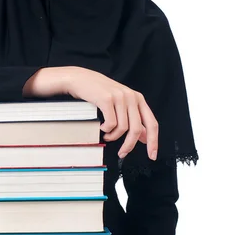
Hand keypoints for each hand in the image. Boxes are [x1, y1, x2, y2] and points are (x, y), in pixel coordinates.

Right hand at [22, 66, 157, 159]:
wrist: (82, 79)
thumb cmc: (100, 92)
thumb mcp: (121, 104)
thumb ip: (134, 119)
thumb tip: (144, 137)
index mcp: (138, 99)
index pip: (152, 123)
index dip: (154, 141)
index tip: (152, 155)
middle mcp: (131, 97)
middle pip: (137, 129)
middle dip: (129, 145)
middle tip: (122, 153)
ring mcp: (120, 97)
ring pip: (123, 128)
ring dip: (114, 136)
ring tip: (107, 135)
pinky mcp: (107, 99)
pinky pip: (111, 123)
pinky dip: (106, 129)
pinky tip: (102, 127)